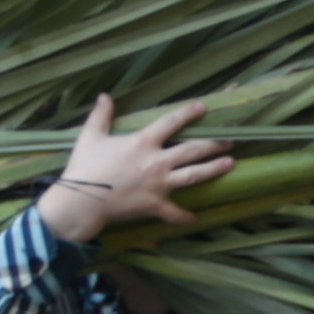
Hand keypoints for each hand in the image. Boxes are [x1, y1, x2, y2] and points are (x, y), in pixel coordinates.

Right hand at [39, 92, 231, 241]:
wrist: (82, 200)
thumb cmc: (85, 166)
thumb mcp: (90, 136)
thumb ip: (101, 115)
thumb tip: (105, 96)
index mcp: (143, 142)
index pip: (171, 122)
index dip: (188, 113)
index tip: (203, 108)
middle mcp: (157, 161)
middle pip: (192, 149)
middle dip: (213, 143)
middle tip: (230, 140)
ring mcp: (159, 185)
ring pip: (193, 175)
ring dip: (214, 169)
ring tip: (231, 163)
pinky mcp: (155, 205)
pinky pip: (174, 212)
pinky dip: (185, 216)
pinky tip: (197, 217)